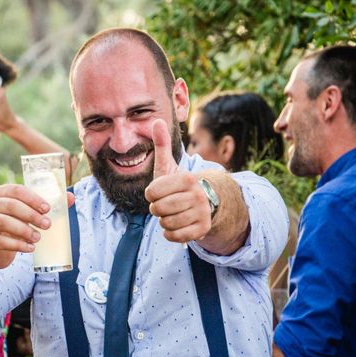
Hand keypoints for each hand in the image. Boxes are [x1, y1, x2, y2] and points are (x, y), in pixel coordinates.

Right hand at [0, 184, 50, 269]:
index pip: (16, 190)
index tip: (47, 208)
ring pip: (2, 222)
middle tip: (47, 225)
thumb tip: (71, 197)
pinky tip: (29, 248)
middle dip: (31, 215)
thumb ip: (46, 205)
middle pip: (10, 205)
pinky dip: (16, 245)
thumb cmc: (13, 226)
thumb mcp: (26, 214)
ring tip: (38, 238)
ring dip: (24, 230)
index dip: (33, 198)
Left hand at [144, 119, 211, 242]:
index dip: (150, 195)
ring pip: (166, 223)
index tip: (158, 192)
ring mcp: (202, 212)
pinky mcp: (202, 229)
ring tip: (172, 213)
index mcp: (186, 178)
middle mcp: (197, 195)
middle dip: (156, 209)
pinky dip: (170, 233)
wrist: (204, 201)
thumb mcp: (169, 165)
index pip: (152, 192)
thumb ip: (161, 144)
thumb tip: (156, 120)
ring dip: (164, 221)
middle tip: (165, 204)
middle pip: (158, 209)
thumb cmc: (178, 184)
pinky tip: (176, 225)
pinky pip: (174, 236)